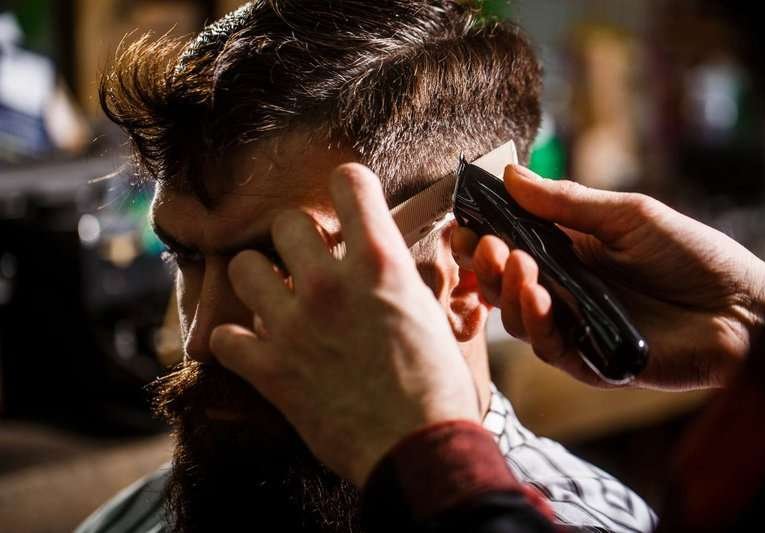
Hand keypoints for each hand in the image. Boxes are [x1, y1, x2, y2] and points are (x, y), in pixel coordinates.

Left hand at [210, 163, 479, 485]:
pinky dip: (236, 341)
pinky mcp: (269, 369)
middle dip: (296, 239)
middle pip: (285, 223)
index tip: (346, 199)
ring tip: (275, 299)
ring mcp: (293, 325)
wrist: (419, 448)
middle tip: (309, 263)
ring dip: (258, 280)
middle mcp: (330, 283)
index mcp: (380, 264)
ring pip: (242, 267)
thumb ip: (399, 280)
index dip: (347, 185)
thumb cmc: (437, 386)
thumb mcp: (430, 316)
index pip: (349, 183)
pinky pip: (222, 336)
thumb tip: (387, 264)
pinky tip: (254, 348)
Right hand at [452, 164, 764, 389]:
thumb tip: (511, 174)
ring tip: (513, 264)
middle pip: (504, 284)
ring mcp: (575, 327)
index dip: (482, 236)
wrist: (745, 308)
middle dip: (484, 264)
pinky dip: (536, 322)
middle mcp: (564, 291)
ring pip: (518, 317)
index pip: (511, 245)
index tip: (463, 221)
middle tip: (482, 244)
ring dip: (506, 290)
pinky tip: (538, 296)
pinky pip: (549, 347)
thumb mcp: (628, 216)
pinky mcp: (590, 361)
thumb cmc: (693, 255)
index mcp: (570, 253)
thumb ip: (567, 202)